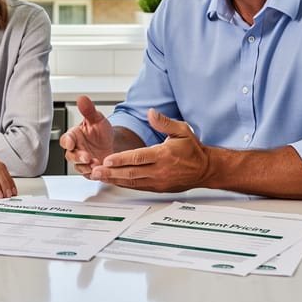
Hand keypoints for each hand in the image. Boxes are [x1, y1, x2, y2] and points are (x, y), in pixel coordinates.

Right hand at [59, 95, 113, 177]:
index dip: (67, 142)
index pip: (66, 139)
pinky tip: (101, 171)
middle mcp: (76, 150)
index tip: (70, 143)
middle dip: (78, 157)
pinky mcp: (90, 171)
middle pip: (71, 156)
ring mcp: (82, 162)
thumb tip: (82, 98)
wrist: (112, 144)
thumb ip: (89, 110)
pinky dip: (94, 174)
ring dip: (87, 167)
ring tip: (97, 164)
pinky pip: (89, 175)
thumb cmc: (100, 131)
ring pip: (80, 167)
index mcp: (74, 136)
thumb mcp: (97, 119)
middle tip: (87, 157)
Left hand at [90, 108, 210, 191]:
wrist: (205, 169)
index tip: (107, 160)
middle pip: (131, 172)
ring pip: (132, 182)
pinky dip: (123, 184)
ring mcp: (158, 181)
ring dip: (114, 180)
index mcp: (164, 155)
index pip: (138, 158)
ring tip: (99, 177)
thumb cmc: (193, 149)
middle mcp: (160, 170)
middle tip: (96, 171)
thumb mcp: (182, 130)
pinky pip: (137, 186)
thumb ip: (164, 122)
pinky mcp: (158, 188)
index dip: (121, 159)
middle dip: (111, 173)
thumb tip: (151, 113)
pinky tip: (113, 181)